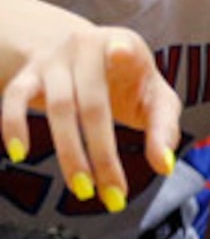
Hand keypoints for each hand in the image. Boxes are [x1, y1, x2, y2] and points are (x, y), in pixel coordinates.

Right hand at [0, 24, 179, 211]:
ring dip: (70, 153)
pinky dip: (13, 124)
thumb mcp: (155, 96)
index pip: (127, 50)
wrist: (84, 53)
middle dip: (104, 154)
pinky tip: (19, 153)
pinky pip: (15, 98)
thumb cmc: (130, 82)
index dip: (124, 53)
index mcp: (127, 44)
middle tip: (113, 194)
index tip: (123, 53)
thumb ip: (165, 128)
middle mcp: (86, 47)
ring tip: (82, 189)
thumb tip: (165, 166)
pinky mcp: (28, 74)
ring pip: (58, 107)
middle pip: (95, 104)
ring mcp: (54, 60)